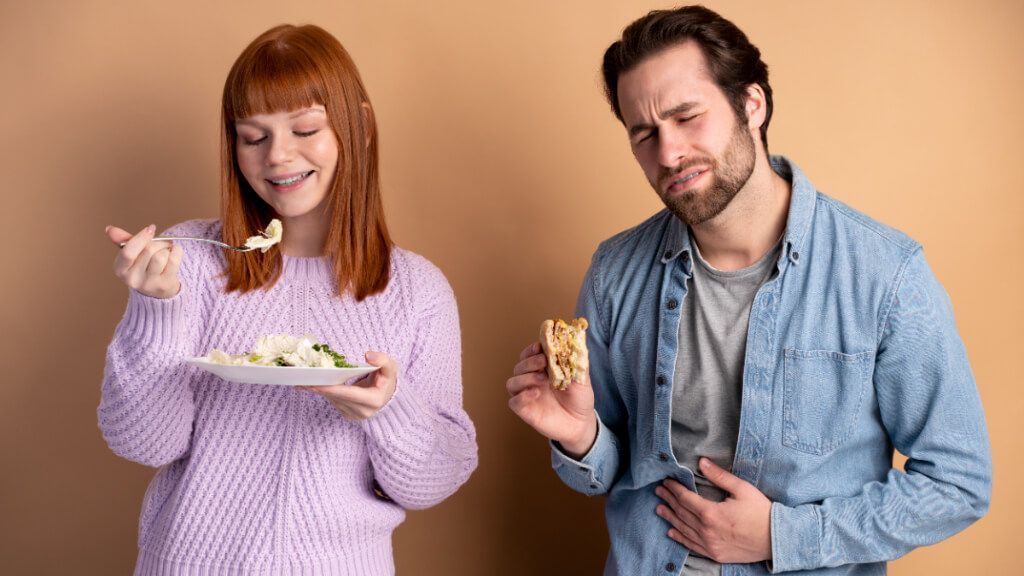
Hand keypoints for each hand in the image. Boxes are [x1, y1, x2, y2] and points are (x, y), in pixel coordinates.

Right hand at [107, 224, 182, 298]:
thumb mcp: (132, 253)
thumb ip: (123, 240)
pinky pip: (173, 261)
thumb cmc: (145, 266)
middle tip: (163, 242)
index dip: (141, 237)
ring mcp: (148, 284)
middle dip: (158, 242)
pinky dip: (177, 252)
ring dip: (166, 249)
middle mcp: (132, 279)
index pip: (128, 251)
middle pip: (148, 250)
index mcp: (120, 269)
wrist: (160, 288)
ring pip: (161, 256)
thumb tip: (109, 229)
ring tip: (166, 252)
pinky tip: (174, 254)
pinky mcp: (164, 285)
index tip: (151, 229)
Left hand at [303, 351, 397, 419]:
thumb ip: (383, 360)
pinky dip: (324, 393)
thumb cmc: (387, 380)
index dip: (331, 389)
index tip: (315, 383)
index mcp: (374, 400)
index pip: (349, 394)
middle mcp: (363, 412)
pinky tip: (313, 385)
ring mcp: (354, 416)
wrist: (388, 396)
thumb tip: (368, 356)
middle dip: (319, 388)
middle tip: (300, 379)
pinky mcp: (348, 415)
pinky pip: (333, 402)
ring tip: (302, 381)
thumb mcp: (391, 367)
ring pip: (332, 400)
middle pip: (337, 398)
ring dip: (319, 390)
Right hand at [506, 342, 596, 457]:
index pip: (530, 353)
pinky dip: (522, 396)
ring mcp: (527, 395)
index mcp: (543, 369)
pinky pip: (514, 401)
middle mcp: (532, 380)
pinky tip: (535, 394)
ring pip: (512, 382)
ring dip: (525, 377)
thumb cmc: (580, 399)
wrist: (581, 423)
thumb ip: (577, 359)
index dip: (532, 349)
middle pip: (519, 366)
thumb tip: (577, 338)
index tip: (541, 346)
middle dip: (530, 361)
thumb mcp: (582, 377)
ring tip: (543, 379)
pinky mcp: (525, 410)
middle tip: (544, 361)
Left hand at [655, 458, 772, 562]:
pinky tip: (671, 532)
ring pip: (683, 529)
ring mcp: (710, 545)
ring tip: (659, 508)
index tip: (666, 482)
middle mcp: (706, 531)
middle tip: (658, 491)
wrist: (776, 539)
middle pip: (681, 512)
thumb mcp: (742, 489)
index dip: (674, 489)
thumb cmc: (761, 512)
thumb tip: (702, 462)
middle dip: (668, 500)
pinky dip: (680, 537)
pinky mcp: (715, 554)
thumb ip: (719, 476)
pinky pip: (692, 546)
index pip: (685, 499)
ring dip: (670, 517)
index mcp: (711, 513)